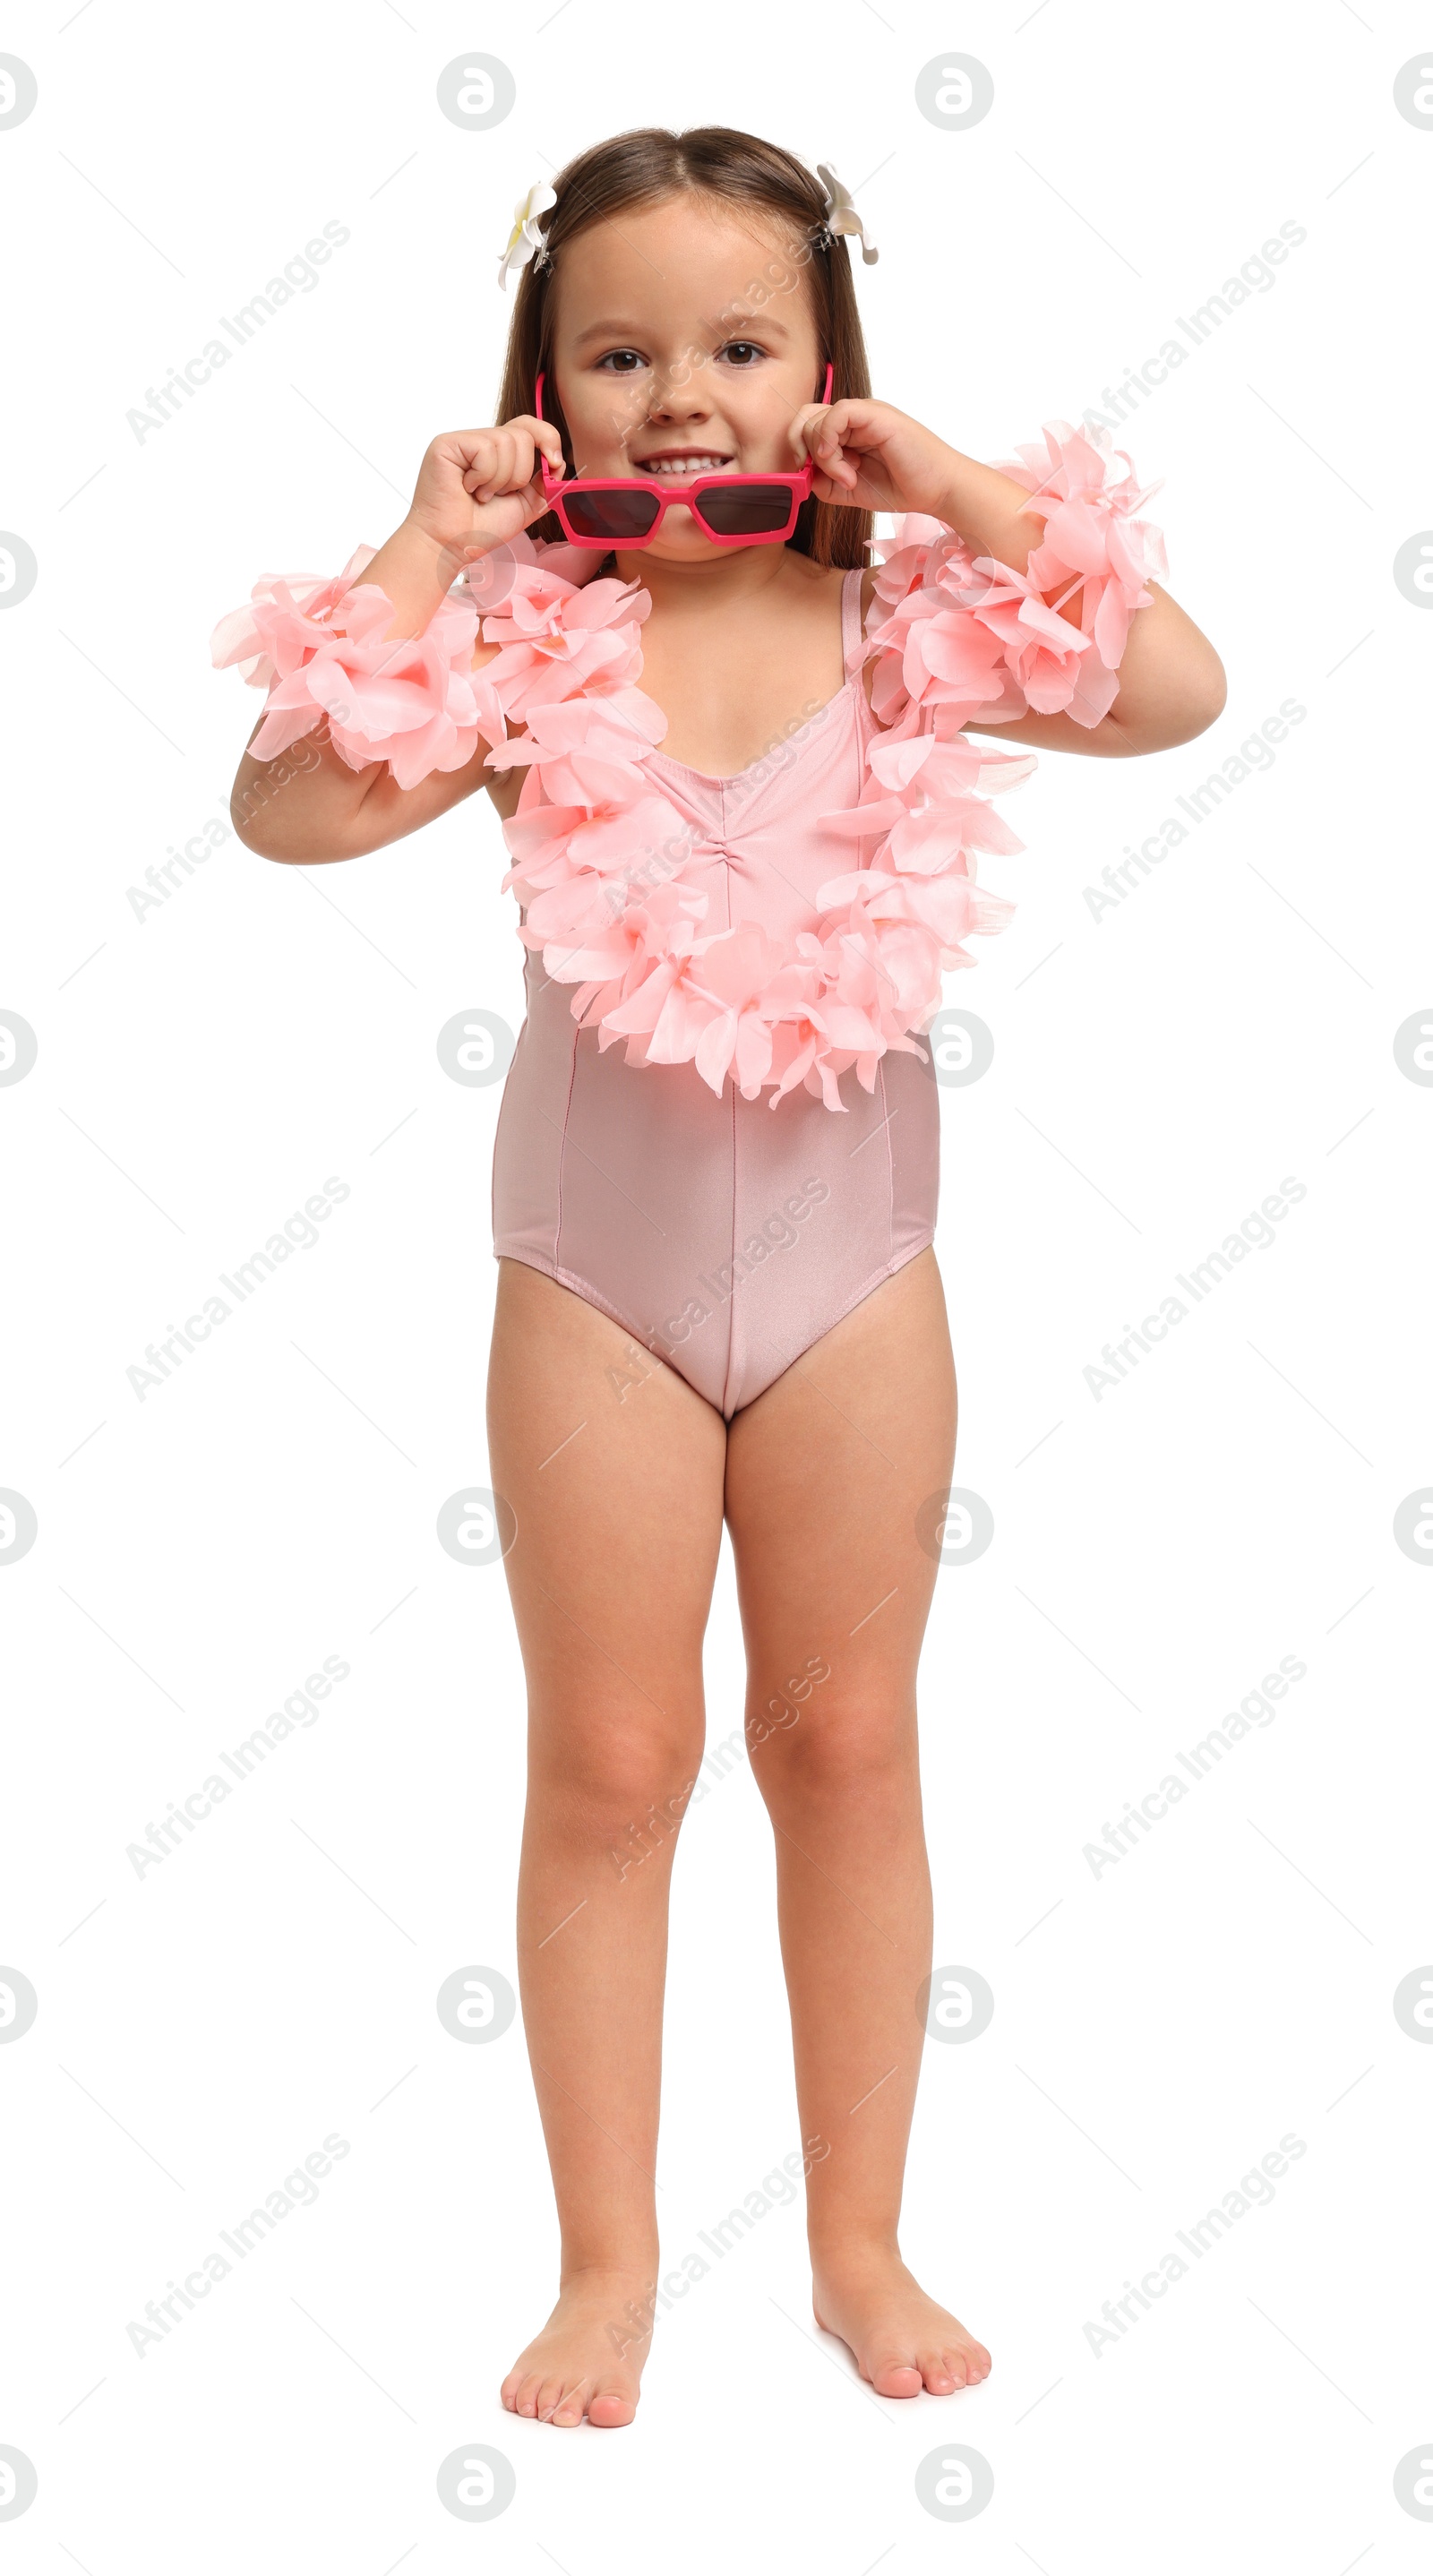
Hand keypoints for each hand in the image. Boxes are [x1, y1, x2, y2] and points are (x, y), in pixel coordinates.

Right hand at [405, 417, 565, 565]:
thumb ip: (546, 484)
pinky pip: (485, 449)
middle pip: (523, 434)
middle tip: (499, 494)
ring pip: (506, 441)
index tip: (554, 464)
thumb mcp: (526, 506)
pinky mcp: (448, 444)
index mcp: (499, 452)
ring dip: (500, 479)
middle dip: (520, 474)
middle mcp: (481, 440)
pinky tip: (468, 489)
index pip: (530, 426)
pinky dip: (484, 476)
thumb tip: (557, 462)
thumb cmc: (481, 529)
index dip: (548, 440)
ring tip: (481, 494)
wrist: (451, 546)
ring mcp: (464, 440)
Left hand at [788, 397, 958, 521]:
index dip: (797, 449)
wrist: (938, 488)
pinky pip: (838, 413)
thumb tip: (803, 473)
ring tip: (849, 479)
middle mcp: (853, 418)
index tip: (808, 476)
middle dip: (805, 452)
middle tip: (829, 478)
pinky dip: (831, 441)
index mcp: (847, 432)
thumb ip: (824, 481)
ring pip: (817, 419)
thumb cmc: (901, 487)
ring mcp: (865, 414)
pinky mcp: (876, 414)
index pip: (806, 426)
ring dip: (824, 456)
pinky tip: (846, 469)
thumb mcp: (850, 491)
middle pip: (805, 419)